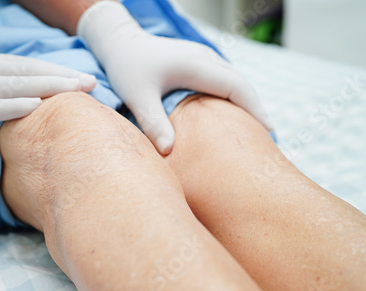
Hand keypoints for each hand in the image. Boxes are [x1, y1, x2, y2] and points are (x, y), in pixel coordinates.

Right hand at [0, 31, 95, 122]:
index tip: (77, 76)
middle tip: (92, 83)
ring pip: (19, 84)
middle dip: (63, 77)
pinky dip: (13, 105)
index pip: (27, 66)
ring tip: (78, 90)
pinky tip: (35, 105)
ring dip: (50, 87)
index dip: (54, 71)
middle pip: (32, 72)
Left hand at [77, 1, 271, 153]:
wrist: (119, 42)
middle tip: (266, 139)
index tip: (268, 132)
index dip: (255, 109)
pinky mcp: (198, 61)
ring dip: (246, 103)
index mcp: (196, 65)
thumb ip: (153, 122)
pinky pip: (224, 79)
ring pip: (234, 81)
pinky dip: (233, 97)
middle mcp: (205, 58)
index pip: (237, 87)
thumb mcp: (138, 96)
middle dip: (256, 109)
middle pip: (242, 84)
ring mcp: (203, 57)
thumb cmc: (127, 67)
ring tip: (254, 130)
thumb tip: (168, 151)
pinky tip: (231, 115)